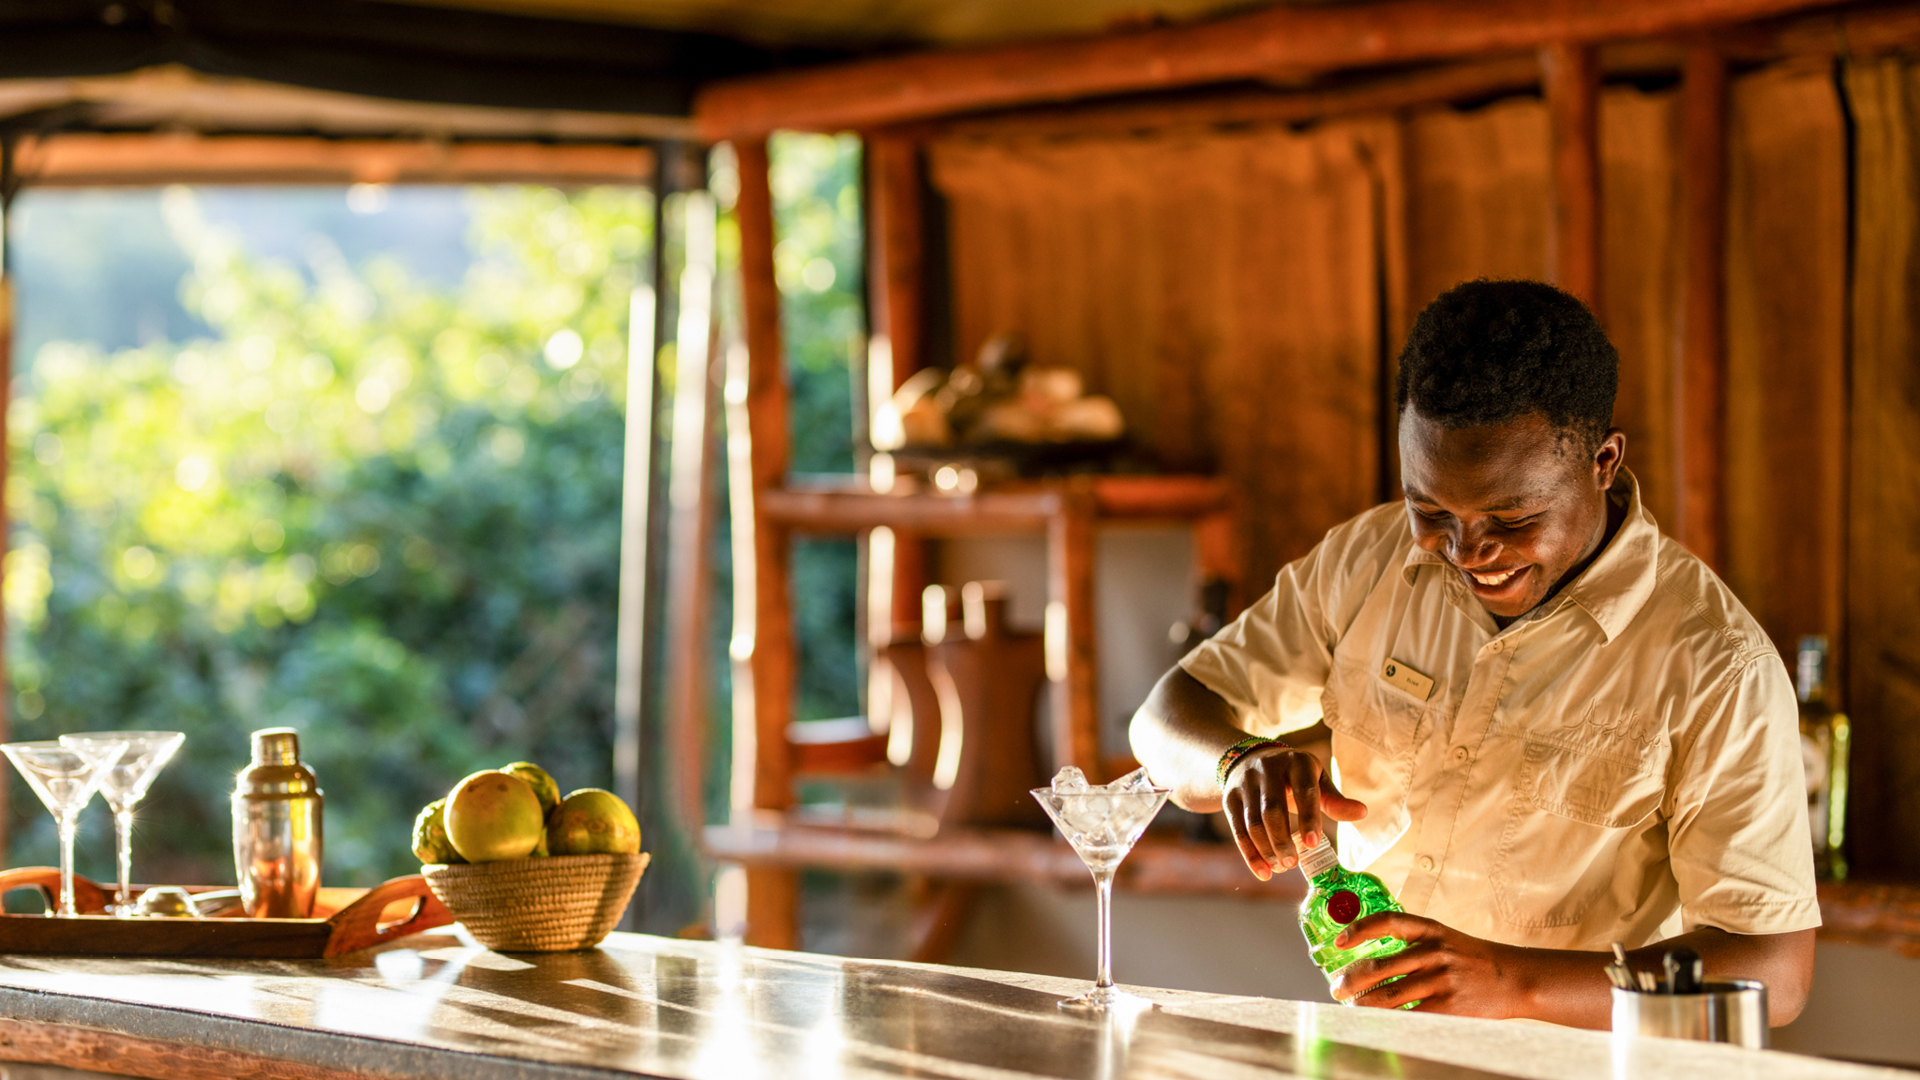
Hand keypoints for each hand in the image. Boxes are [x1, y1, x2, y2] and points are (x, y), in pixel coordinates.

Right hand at [1220, 745, 1365, 880]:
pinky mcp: (1229, 798)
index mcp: (1296, 762)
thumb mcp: (1315, 779)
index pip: (1304, 791)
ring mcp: (1245, 783)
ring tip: (1281, 867)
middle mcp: (1267, 769)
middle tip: (1293, 864)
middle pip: (1272, 810)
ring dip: (1266, 850)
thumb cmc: (1292, 776)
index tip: (1314, 845)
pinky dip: (1250, 854)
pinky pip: (1237, 829)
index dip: (1309, 818)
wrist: (1248, 759)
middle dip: (1282, 840)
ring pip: (1252, 822)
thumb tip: (1362, 813)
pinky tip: (1263, 872)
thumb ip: (1334, 799)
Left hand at [1329, 912, 1531, 1016]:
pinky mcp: (1449, 1006)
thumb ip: (1412, 943)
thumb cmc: (1471, 959)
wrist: (1514, 978)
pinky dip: (1389, 1020)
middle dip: (1351, 980)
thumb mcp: (1445, 939)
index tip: (1339, 941)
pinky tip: (1378, 1022)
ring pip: (1389, 995)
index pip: (1387, 922)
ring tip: (1351, 1007)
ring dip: (1363, 1004)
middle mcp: (1434, 951)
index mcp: (1431, 929)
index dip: (1358, 930)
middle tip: (1337, 988)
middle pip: (1379, 966)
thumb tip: (1369, 959)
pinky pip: (1409, 1016)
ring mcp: (1442, 979)